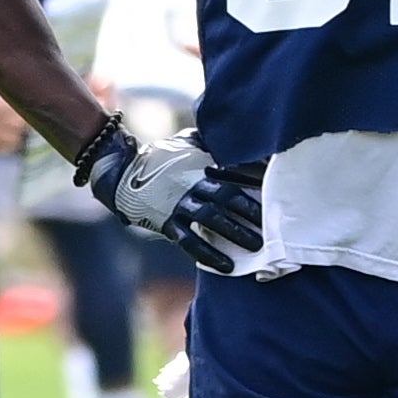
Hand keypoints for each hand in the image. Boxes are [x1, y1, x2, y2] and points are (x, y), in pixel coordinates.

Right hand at [76, 119, 262, 273]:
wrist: (121, 171)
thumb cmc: (161, 157)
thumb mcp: (187, 142)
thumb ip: (211, 141)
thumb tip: (237, 132)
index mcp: (201, 164)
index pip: (235, 171)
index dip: (256, 180)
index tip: (277, 189)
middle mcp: (193, 182)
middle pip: (228, 195)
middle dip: (252, 209)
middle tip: (275, 223)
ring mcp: (179, 203)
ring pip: (213, 218)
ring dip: (236, 231)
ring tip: (257, 246)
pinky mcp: (167, 221)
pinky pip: (190, 241)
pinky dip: (209, 254)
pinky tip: (228, 265)